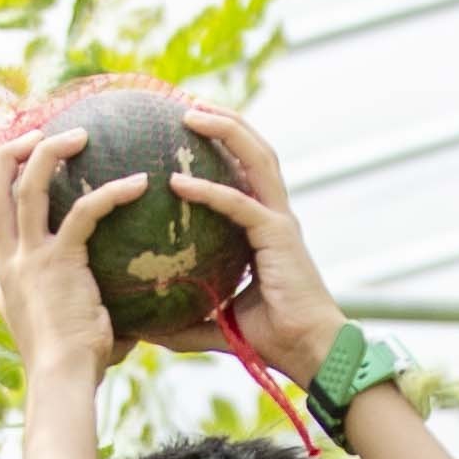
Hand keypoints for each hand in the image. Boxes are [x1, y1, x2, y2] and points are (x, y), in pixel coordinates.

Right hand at [0, 124, 144, 381]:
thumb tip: (136, 314)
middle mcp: (8, 259)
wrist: (62, 381)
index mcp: (5, 273)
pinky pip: (84, 211)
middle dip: (11, 151)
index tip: (28, 165)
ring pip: (27, 185)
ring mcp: (29, 257)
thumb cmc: (76, 367)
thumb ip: (92, 307)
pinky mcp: (59, 260)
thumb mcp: (73, 328)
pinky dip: (112, 192)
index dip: (3, 186)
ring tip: (82, 135)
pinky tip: (141, 183)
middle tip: (39, 133)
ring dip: (51, 151)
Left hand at [165, 104, 344, 382]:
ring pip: (257, 158)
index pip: (246, 173)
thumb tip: (148, 330)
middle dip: (226, 121)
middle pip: (255, 151)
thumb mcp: (219, 323)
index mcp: (266, 228)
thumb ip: (187, 320)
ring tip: (190, 114)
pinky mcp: (278, 236)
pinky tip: (177, 183)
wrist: (310, 352)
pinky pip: (239, 204)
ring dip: (225, 130)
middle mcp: (276, 216)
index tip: (190, 129)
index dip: (224, 145)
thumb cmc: (272, 339)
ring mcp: (280, 222)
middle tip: (187, 105)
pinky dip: (209, 191)